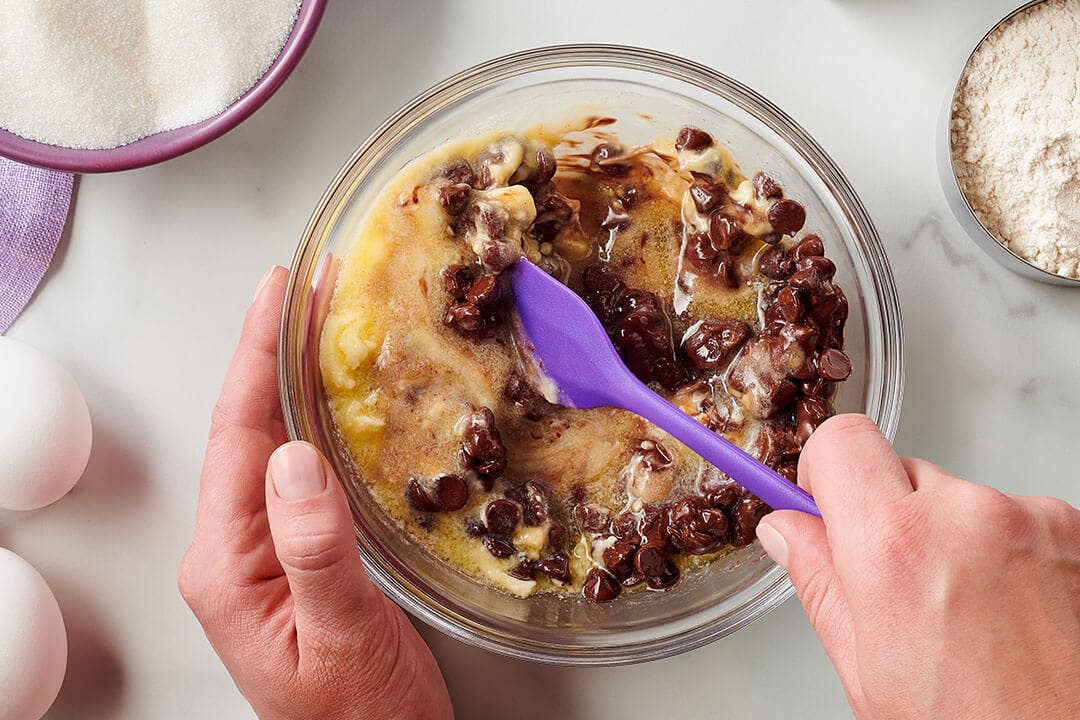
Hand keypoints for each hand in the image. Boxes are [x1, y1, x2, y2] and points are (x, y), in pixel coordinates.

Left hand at [179, 266, 452, 719]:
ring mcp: (263, 551)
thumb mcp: (338, 636)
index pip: (235, 435)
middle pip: (247, 427)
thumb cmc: (357, 716)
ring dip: (294, 379)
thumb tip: (295, 459)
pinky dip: (318, 420)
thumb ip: (314, 550)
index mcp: (225, 563)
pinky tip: (340, 397)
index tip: (275, 294)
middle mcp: (234, 549)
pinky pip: (302, 469)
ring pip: (274, 442)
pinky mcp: (297, 554)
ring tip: (321, 322)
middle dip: (272, 351)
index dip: (255, 356)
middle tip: (305, 287)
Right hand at [758, 414, 1079, 718]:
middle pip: (901, 472)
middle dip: (891, 518)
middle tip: (901, 588)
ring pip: (960, 499)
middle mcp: (968, 515)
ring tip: (967, 614)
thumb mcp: (868, 673)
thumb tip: (787, 531)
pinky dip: (1005, 553)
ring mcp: (1030, 519)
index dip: (821, 472)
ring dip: (953, 538)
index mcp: (897, 548)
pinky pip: (1014, 518)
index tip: (823, 503)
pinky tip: (1009, 613)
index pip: (841, 442)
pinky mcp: (1073, 530)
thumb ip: (820, 584)